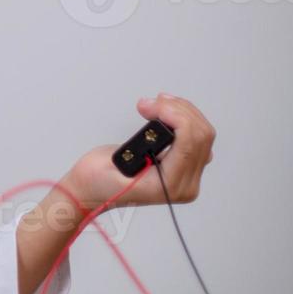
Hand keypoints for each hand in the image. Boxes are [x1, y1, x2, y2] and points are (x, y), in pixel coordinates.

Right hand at [61, 93, 215, 211]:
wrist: (90, 191)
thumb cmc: (96, 183)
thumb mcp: (111, 166)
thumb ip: (139, 151)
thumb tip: (160, 129)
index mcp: (169, 186)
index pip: (190, 143)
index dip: (174, 116)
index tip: (149, 105)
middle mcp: (184, 183)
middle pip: (201, 136)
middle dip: (177, 110)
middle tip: (149, 102)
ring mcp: (186, 174)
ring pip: (202, 132)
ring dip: (181, 111)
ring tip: (156, 103)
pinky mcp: (183, 163)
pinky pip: (196, 136)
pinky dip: (183, 118)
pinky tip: (166, 110)